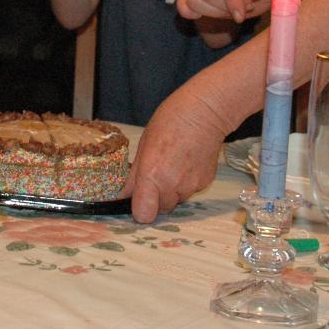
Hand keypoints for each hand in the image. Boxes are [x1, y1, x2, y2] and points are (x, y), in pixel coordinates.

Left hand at [126, 93, 226, 221]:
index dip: (140, 210)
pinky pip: (190, 191)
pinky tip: (186, 162)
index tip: (138, 201)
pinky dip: (186, 182)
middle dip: (156, 198)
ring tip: (173, 164)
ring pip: (176, 200)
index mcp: (152, 176)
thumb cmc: (169, 122)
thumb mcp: (143, 146)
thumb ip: (133, 176)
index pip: (144, 215)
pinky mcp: (205, 183)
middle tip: (156, 176)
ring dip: (171, 190)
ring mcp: (191, 186)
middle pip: (161, 209)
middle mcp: (172, 186)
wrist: (204, 113)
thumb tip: (122, 195)